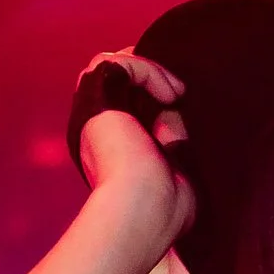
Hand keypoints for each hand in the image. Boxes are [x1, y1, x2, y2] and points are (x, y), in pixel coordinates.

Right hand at [74, 50, 194, 247]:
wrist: (147, 210)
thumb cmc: (165, 208)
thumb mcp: (176, 169)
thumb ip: (174, 141)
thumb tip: (176, 111)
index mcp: (113, 149)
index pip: (128, 106)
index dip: (154, 94)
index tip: (181, 101)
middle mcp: (96, 130)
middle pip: (116, 80)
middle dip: (148, 74)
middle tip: (179, 91)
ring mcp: (92, 115)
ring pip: (112, 65)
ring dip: (149, 70)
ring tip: (176, 93)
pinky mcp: (93, 101)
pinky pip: (115, 63)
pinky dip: (147, 71)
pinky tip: (170, 95)